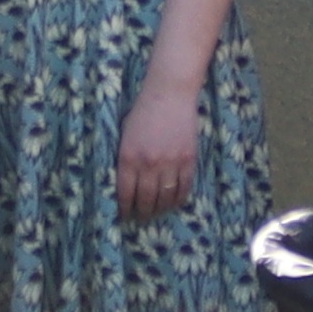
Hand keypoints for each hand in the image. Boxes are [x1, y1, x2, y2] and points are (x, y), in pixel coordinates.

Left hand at [115, 82, 206, 221]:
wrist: (169, 94)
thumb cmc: (142, 111)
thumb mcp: (124, 134)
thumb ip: (124, 158)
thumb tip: (125, 182)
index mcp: (128, 157)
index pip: (125, 192)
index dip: (124, 208)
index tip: (125, 215)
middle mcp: (148, 164)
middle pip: (146, 199)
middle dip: (142, 212)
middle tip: (141, 218)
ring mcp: (170, 163)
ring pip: (165, 197)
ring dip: (160, 209)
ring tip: (156, 212)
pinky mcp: (188, 160)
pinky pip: (184, 187)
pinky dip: (179, 199)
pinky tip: (174, 202)